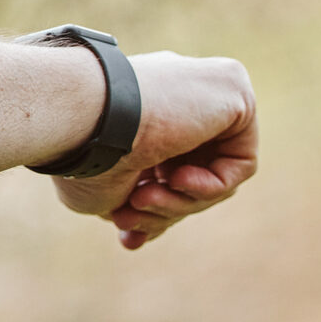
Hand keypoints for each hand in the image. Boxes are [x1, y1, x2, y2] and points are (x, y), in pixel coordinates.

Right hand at [53, 50, 257, 249]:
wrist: (87, 116)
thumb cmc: (81, 150)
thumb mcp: (104, 189)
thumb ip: (130, 200)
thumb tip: (136, 234)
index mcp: (139, 106)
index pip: (161, 163)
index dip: (150, 207)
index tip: (124, 233)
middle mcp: (173, 96)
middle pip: (188, 172)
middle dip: (163, 210)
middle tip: (126, 221)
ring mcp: (204, 90)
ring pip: (213, 173)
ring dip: (179, 202)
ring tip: (141, 200)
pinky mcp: (233, 88)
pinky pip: (239, 162)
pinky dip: (211, 186)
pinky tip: (177, 178)